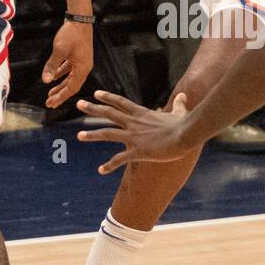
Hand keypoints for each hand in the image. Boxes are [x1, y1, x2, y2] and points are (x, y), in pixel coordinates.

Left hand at [41, 20, 93, 107]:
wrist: (80, 18)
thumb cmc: (71, 33)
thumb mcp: (59, 50)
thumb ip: (52, 66)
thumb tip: (45, 81)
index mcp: (83, 68)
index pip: (71, 88)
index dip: (61, 97)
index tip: (51, 104)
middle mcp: (85, 67)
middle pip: (72, 85)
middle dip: (60, 94)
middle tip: (49, 103)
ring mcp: (82, 61)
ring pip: (71, 78)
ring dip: (61, 85)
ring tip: (50, 93)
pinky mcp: (79, 55)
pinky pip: (70, 69)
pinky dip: (62, 73)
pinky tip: (53, 77)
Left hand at [76, 91, 192, 173]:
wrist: (185, 135)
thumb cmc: (184, 124)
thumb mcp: (179, 112)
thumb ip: (178, 104)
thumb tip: (183, 96)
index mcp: (142, 113)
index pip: (120, 102)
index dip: (107, 97)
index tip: (95, 94)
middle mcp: (133, 122)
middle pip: (108, 113)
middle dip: (92, 108)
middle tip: (78, 104)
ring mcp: (133, 136)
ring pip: (107, 134)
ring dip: (92, 135)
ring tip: (79, 136)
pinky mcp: (137, 151)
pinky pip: (119, 159)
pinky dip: (109, 165)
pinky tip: (100, 170)